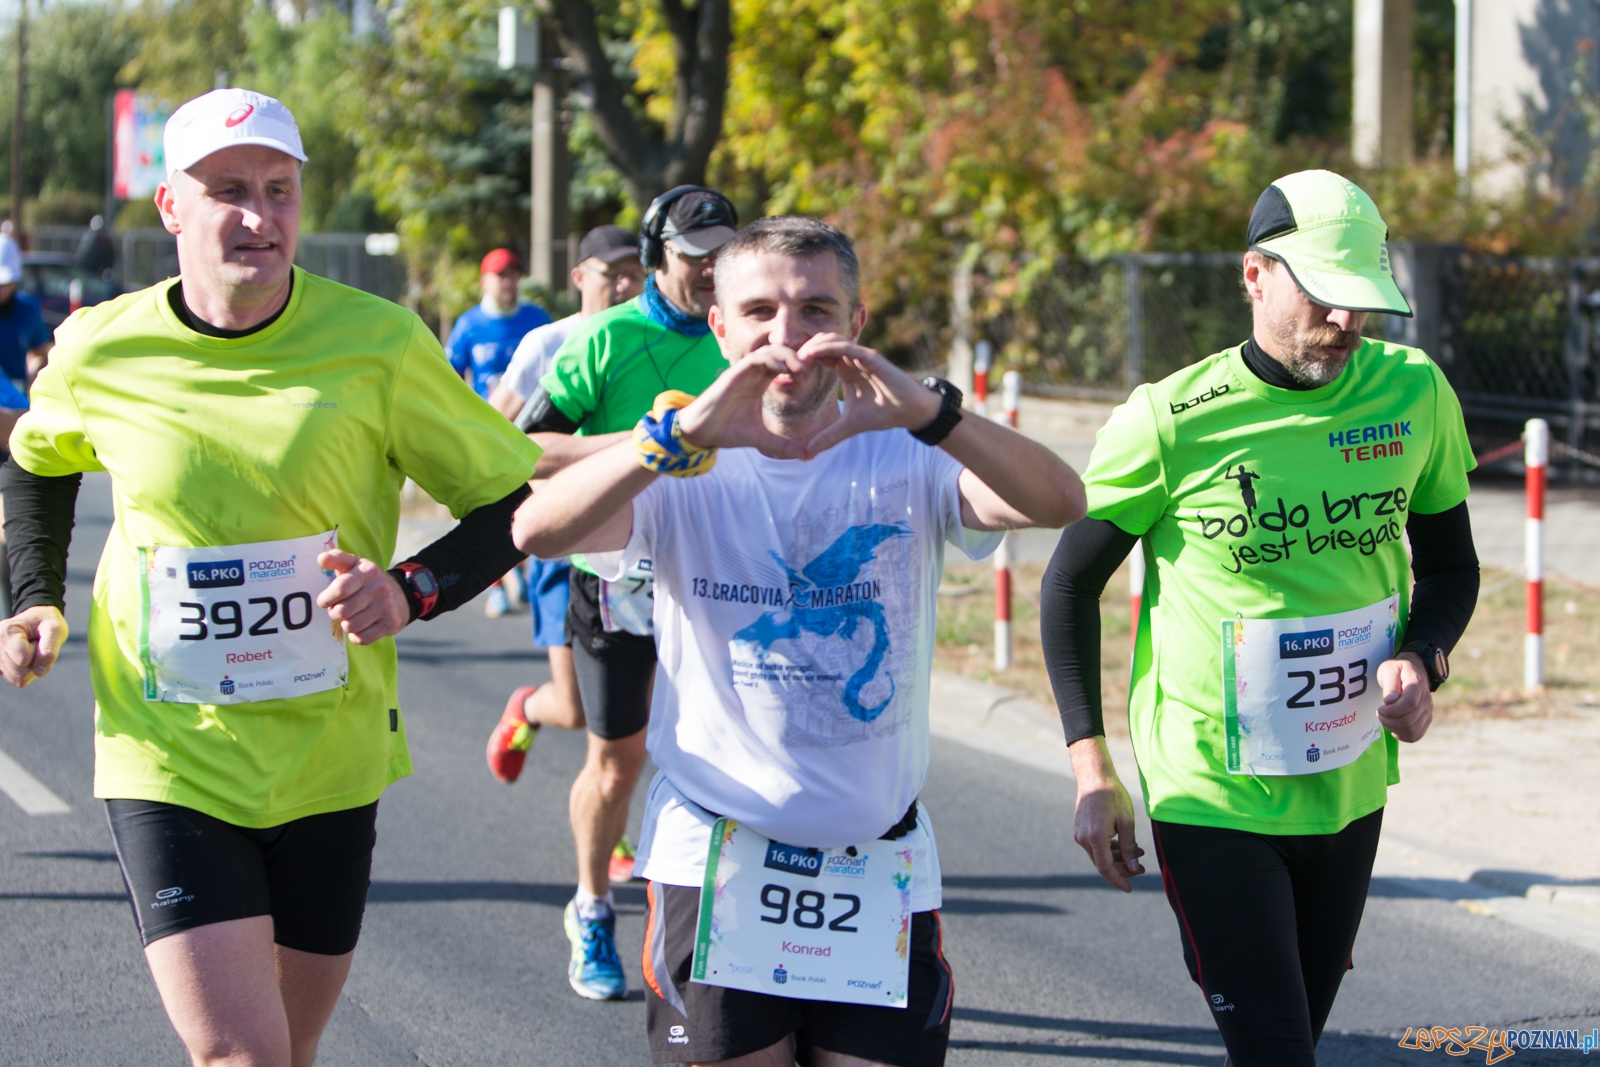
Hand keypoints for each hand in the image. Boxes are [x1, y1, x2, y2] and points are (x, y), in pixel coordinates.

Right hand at [0, 605, 67, 686]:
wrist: (38, 623)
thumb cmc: (46, 624)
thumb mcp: (56, 629)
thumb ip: (49, 649)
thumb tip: (39, 672)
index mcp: (7, 631)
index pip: (23, 660)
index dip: (37, 652)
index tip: (38, 639)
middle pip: (20, 672)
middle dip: (35, 661)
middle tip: (36, 645)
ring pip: (18, 678)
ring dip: (32, 667)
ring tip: (30, 650)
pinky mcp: (0, 667)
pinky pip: (18, 681)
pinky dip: (28, 673)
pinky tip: (27, 658)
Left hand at [317, 551, 410, 645]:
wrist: (401, 595)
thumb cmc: (367, 581)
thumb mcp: (354, 565)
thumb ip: (336, 559)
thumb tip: (321, 559)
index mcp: (367, 572)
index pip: (340, 589)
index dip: (326, 599)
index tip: (324, 601)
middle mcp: (379, 588)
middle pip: (342, 611)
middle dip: (335, 613)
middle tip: (338, 610)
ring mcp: (386, 607)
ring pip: (351, 626)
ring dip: (346, 624)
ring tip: (350, 617)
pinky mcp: (391, 623)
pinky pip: (363, 638)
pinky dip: (356, 636)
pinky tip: (360, 627)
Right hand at [675, 346, 806, 458]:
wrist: (702, 432)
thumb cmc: (727, 430)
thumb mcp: (761, 439)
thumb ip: (782, 445)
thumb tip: (805, 456)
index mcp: (759, 383)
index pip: (783, 365)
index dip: (798, 366)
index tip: (810, 378)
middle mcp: (752, 374)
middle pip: (778, 353)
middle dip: (796, 357)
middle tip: (808, 371)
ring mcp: (742, 372)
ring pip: (767, 351)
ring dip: (786, 356)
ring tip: (799, 368)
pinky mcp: (733, 374)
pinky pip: (753, 359)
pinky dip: (769, 360)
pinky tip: (782, 369)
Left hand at [791, 334, 939, 457]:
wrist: (910, 412)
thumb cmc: (884, 413)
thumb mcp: (849, 427)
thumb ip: (828, 437)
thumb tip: (807, 453)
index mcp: (845, 370)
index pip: (819, 356)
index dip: (802, 361)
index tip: (786, 373)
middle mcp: (851, 359)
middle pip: (821, 343)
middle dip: (803, 350)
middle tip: (787, 364)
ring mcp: (861, 356)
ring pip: (832, 340)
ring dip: (812, 346)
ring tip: (797, 359)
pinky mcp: (871, 357)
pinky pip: (846, 346)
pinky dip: (828, 347)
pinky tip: (812, 355)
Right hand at [1068, 737, 1145, 891]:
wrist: (1094, 777)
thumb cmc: (1113, 796)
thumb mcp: (1127, 821)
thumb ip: (1129, 847)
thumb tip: (1134, 867)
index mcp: (1095, 838)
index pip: (1106, 869)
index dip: (1118, 880)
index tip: (1129, 889)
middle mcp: (1083, 839)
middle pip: (1103, 864)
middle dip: (1122, 868)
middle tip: (1141, 867)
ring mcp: (1079, 834)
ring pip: (1099, 855)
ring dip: (1117, 857)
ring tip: (1138, 851)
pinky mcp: (1079, 830)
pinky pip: (1095, 846)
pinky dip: (1109, 849)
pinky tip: (1124, 844)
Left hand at [1377, 652, 1432, 741]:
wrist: (1413, 671)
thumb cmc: (1397, 670)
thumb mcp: (1389, 670)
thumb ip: (1390, 684)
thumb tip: (1389, 701)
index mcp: (1417, 684)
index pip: (1409, 703)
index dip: (1392, 710)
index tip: (1380, 708)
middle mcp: (1426, 700)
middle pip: (1409, 720)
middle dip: (1389, 720)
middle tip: (1379, 713)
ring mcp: (1428, 711)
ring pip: (1412, 731)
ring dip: (1394, 728)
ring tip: (1385, 719)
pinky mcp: (1426, 720)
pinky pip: (1415, 735)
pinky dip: (1402, 735)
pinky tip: (1393, 727)